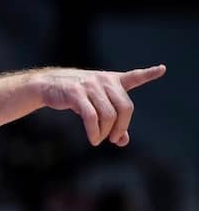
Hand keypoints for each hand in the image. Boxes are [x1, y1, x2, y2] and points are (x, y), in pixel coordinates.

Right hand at [34, 64, 165, 146]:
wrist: (47, 86)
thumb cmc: (75, 96)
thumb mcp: (96, 107)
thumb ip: (113, 124)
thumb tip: (123, 141)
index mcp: (111, 80)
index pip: (133, 77)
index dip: (149, 74)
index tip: (162, 69)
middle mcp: (103, 80)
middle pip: (125, 107)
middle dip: (121, 127)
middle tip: (113, 138)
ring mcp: (90, 85)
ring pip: (108, 115)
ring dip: (105, 133)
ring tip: (98, 139)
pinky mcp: (76, 93)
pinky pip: (91, 117)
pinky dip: (94, 132)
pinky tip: (93, 139)